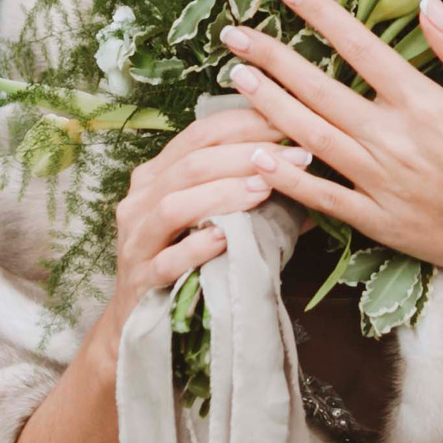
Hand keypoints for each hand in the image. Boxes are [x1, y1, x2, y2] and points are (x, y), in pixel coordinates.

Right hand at [93, 109, 305, 344]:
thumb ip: (243, 190)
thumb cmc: (185, 260)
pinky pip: (166, 261)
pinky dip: (196, 248)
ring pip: (174, 205)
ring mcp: (136, 241)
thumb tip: (306, 173)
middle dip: (247, 154)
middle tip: (294, 156)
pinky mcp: (140, 280)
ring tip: (265, 189)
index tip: (289, 121)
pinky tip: (224, 239)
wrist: (139, 321)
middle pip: (191, 164)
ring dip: (223, 193)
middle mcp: (140, 200)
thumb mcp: (208, 217)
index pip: (200, 134)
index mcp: (157, 175)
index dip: (245, 123)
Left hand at [221, 0, 442, 288]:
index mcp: (425, 105)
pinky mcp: (379, 224)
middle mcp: (395, 141)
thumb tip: (427, 4)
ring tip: (236, 79)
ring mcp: (382, 185)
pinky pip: (323, 200)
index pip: (359, 46)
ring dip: (270, 107)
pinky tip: (255, 158)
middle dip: (273, 57)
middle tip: (234, 33)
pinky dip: (287, 180)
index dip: (318, 13)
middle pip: (319, 90)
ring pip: (312, 138)